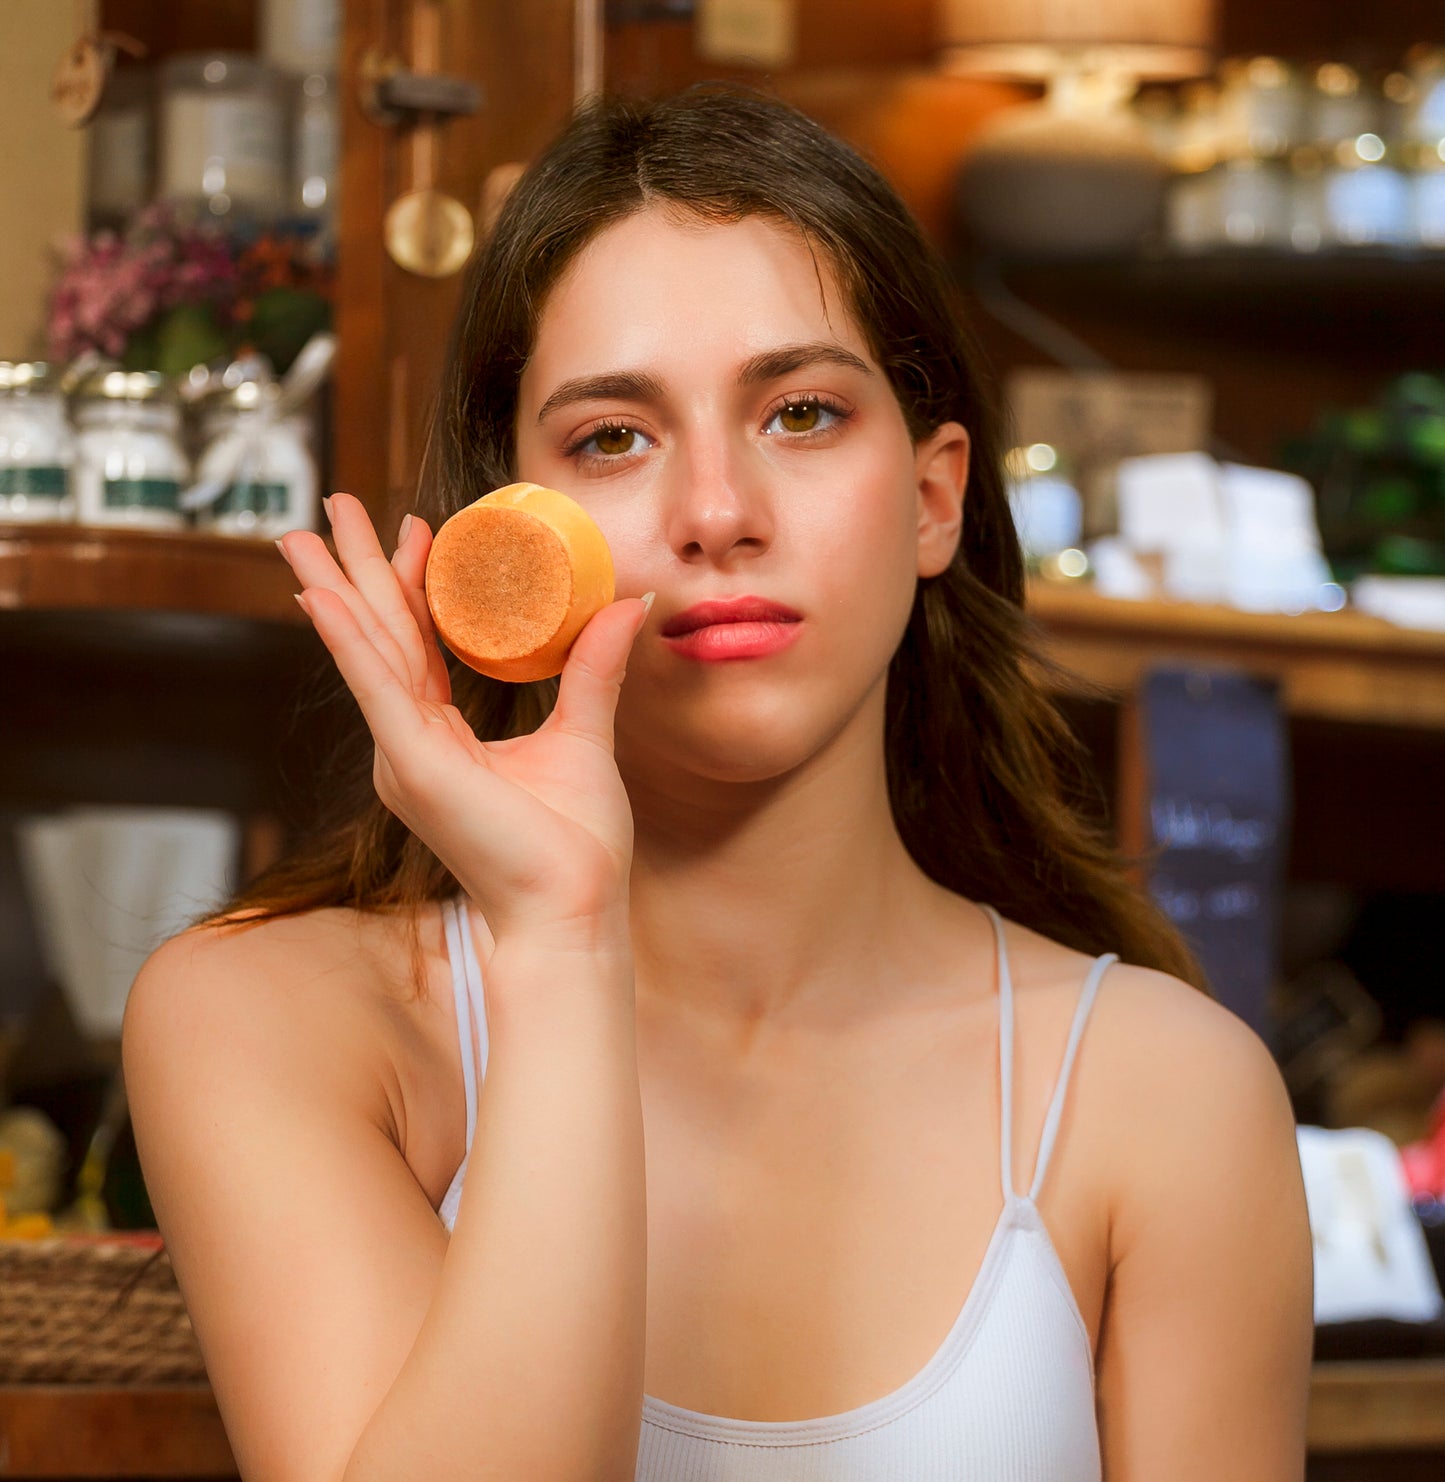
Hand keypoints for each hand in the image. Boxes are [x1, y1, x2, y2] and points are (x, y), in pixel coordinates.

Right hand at [278, 493, 651, 945]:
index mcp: (439, 740)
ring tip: (300, 531)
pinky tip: (321, 596)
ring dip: (334, 586)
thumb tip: (627, 602)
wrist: (573, 911)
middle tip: (332, 506)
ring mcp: (404, 757)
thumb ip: (593, 668)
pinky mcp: (414, 768)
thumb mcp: (584, 736)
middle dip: (355, 569)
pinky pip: (376, 690)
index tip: (416, 528)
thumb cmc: (575, 845)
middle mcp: (409, 745)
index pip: (416, 646)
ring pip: (366, 653)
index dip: (411, 584)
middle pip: (378, 638)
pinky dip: (348, 641)